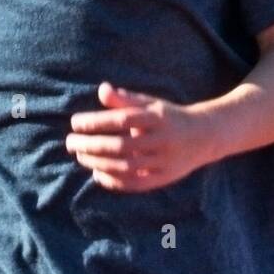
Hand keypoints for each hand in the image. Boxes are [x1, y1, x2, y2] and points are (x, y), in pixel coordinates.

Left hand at [67, 83, 215, 192]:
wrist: (203, 137)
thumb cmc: (168, 117)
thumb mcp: (150, 103)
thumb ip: (126, 99)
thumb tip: (102, 90)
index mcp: (156, 117)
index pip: (121, 120)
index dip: (96, 122)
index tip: (75, 123)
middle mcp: (161, 140)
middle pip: (120, 146)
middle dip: (92, 145)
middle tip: (70, 143)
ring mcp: (163, 162)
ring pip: (126, 167)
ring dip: (99, 163)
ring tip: (81, 156)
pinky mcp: (164, 178)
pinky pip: (135, 183)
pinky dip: (114, 181)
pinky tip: (97, 174)